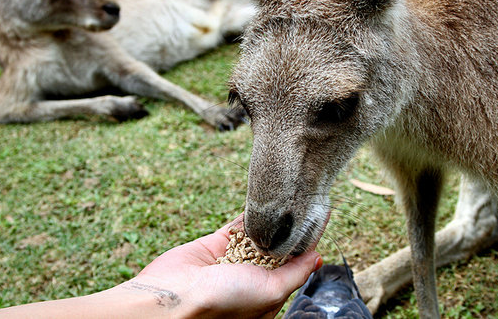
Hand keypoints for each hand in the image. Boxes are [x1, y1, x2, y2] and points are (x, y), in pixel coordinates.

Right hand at [118, 215, 321, 317]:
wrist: (176, 295)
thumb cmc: (224, 302)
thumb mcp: (271, 292)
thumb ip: (295, 274)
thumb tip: (317, 256)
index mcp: (268, 293)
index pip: (295, 265)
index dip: (307, 241)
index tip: (321, 217)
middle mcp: (253, 277)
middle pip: (278, 248)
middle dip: (291, 228)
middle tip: (307, 200)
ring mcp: (234, 259)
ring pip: (259, 234)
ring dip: (272, 218)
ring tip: (289, 195)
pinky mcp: (216, 244)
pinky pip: (237, 225)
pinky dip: (250, 214)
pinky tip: (264, 198)